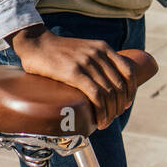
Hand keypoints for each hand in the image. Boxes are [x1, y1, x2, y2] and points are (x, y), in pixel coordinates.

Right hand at [6, 26, 137, 130]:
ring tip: (105, 123)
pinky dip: (101, 111)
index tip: (127, 103)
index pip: (128, 71)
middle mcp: (98, 54)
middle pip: (119, 85)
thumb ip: (94, 60)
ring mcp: (86, 62)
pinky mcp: (74, 73)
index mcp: (103, 48)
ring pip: (109, 93)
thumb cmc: (58, 51)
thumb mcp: (83, 49)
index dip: (131, 91)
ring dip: (111, 112)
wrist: (36, 43)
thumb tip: (103, 81)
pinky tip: (100, 121)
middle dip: (120, 105)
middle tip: (114, 117)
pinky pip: (96, 95)